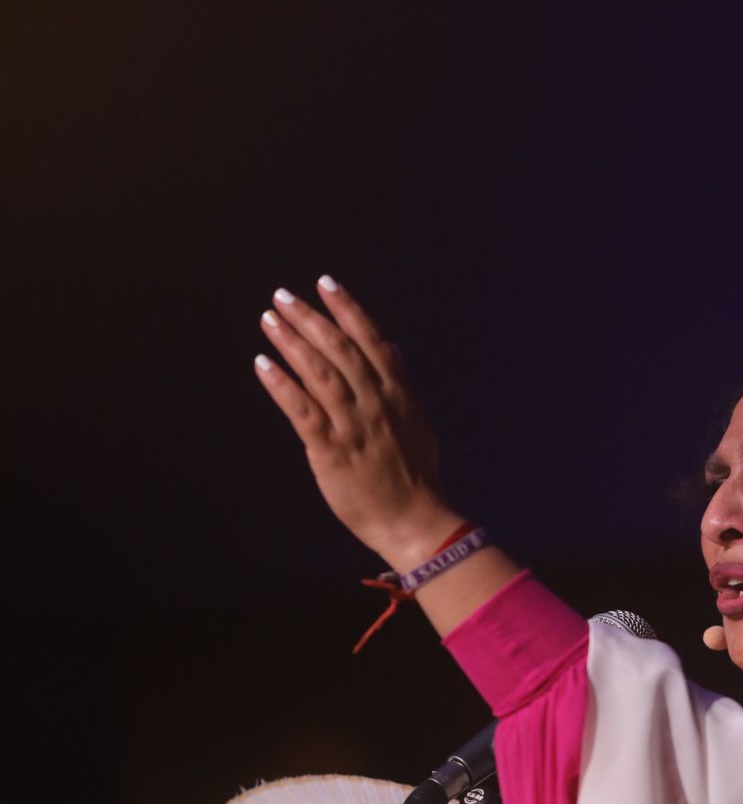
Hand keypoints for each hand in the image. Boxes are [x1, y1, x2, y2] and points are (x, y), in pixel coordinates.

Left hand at [253, 277, 463, 569]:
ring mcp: (354, 425)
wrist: (414, 519)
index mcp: (399, 393)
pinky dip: (282, 385)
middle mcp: (376, 402)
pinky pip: (302, 410)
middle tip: (282, 297)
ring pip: (320, 373)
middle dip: (310, 318)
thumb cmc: (415, 474)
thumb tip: (391, 349)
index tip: (325, 284)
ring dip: (292, 343)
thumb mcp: (418, 421)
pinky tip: (263, 364)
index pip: (371, 340)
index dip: (347, 309)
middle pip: (340, 350)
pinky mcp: (332, 449)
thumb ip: (401, 384)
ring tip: (269, 320)